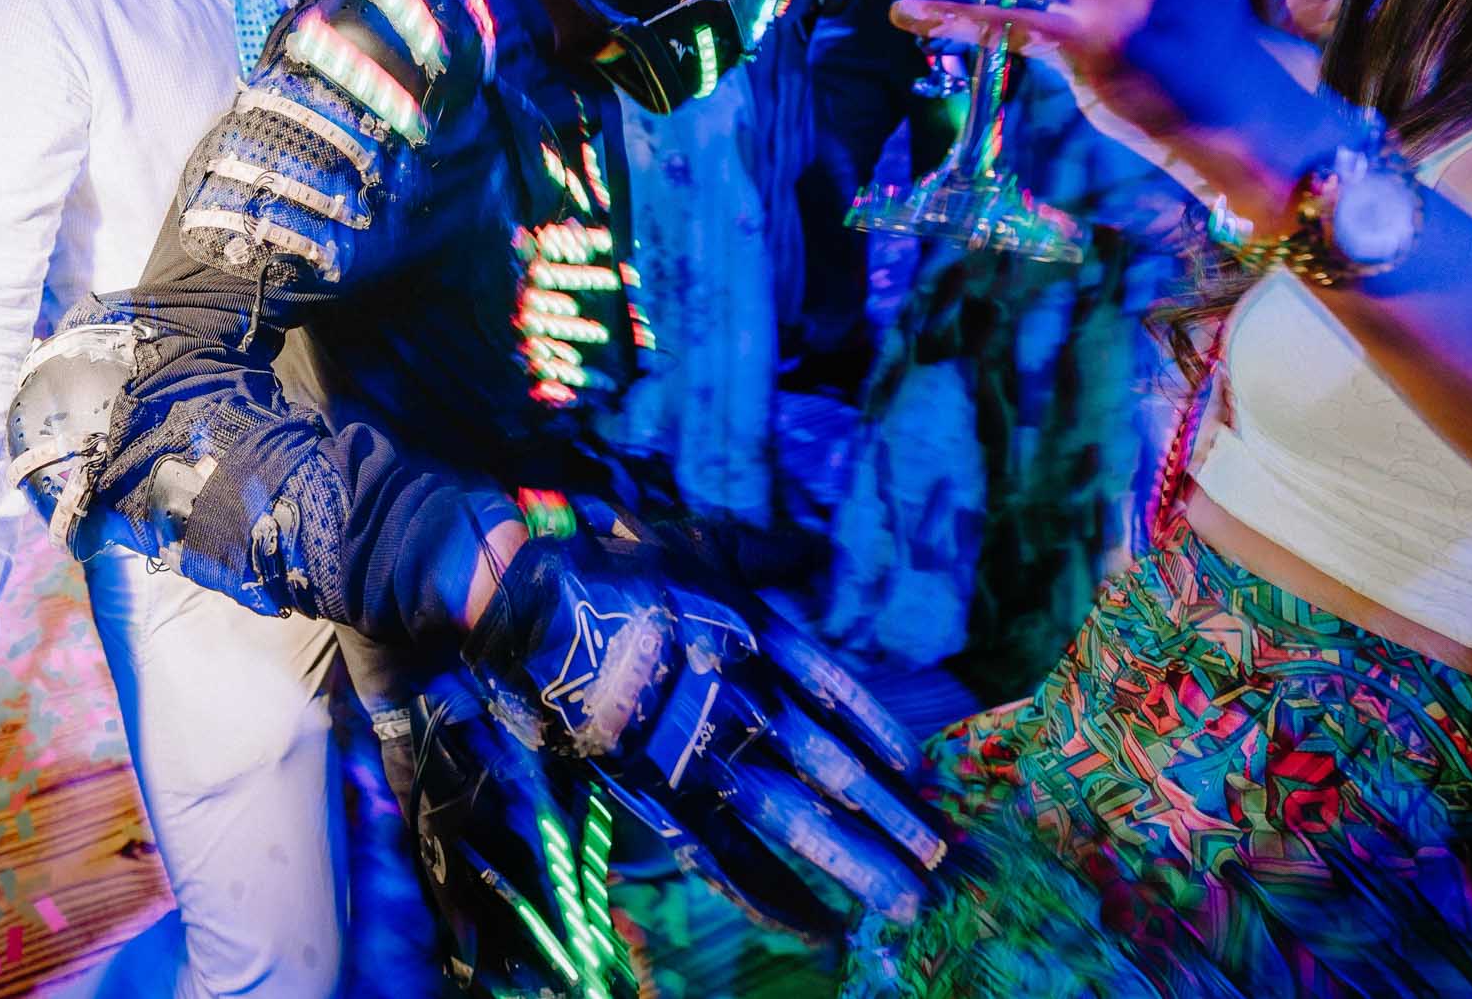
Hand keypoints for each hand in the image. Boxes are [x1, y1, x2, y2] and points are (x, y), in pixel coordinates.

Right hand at [463, 540, 943, 935]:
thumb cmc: (618, 572)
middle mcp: (739, 698)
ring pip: (792, 818)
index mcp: (754, 637)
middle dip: (889, 816)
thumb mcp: (700, 545)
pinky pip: (721, 856)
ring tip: (905, 900)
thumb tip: (815, 551)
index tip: (920, 771)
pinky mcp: (658, 790)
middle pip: (830, 767)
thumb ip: (765, 554)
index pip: (837, 693)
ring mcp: (699, 750)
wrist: (529, 604)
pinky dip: (768, 895)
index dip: (880, 731)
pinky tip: (813, 926)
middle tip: (942, 859)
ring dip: (852, 862)